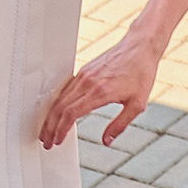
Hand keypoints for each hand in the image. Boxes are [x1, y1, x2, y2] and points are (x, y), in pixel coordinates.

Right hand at [39, 34, 163, 147]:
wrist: (140, 47)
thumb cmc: (141, 73)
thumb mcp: (137, 104)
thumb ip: (120, 125)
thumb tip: (107, 141)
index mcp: (100, 92)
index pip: (71, 113)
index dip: (60, 130)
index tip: (56, 141)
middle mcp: (88, 82)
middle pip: (60, 107)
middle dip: (50, 126)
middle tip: (46, 141)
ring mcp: (84, 75)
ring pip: (60, 98)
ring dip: (51, 116)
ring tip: (48, 130)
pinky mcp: (84, 71)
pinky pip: (65, 89)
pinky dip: (58, 103)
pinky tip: (57, 112)